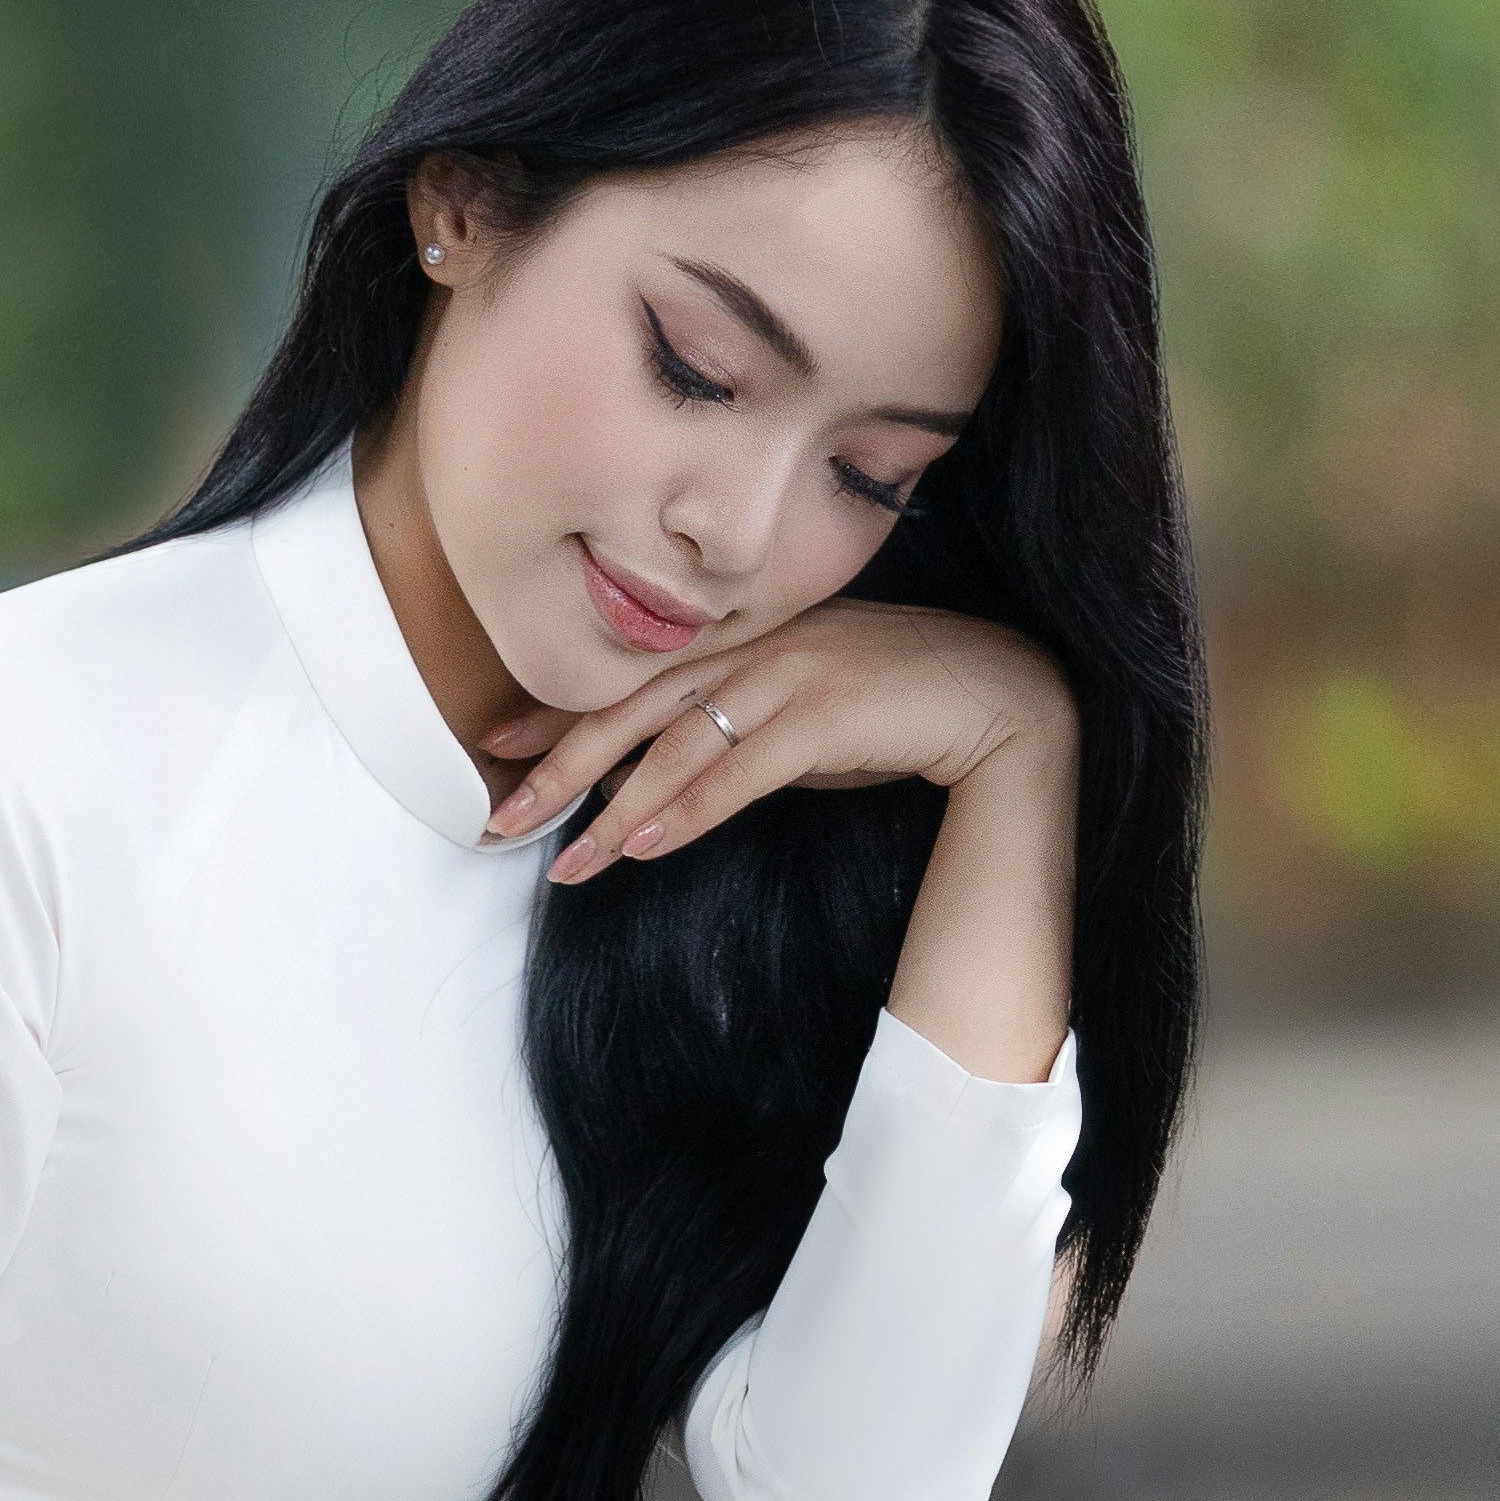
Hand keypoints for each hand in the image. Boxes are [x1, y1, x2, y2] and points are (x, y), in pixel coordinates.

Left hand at [480, 597, 1071, 877]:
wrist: (1000, 693)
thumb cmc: (898, 706)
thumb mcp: (801, 714)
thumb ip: (736, 732)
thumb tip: (668, 778)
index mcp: (742, 639)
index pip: (632, 677)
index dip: (563, 713)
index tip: (500, 746)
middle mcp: (756, 648)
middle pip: (634, 708)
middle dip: (562, 768)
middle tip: (501, 816)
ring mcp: (790, 675)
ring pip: (677, 747)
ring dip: (616, 810)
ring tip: (568, 860)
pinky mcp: (825, 715)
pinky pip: (739, 770)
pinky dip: (688, 809)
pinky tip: (645, 843)